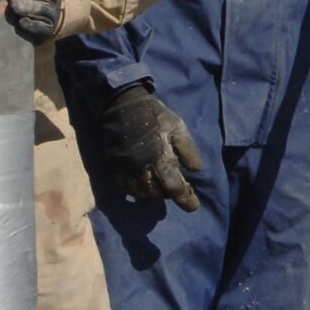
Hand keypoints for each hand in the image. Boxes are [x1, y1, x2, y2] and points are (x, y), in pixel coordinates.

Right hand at [98, 82, 202, 211]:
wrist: (123, 105)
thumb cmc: (154, 116)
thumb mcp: (178, 128)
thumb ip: (188, 150)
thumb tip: (195, 171)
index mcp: (160, 159)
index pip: (174, 188)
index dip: (185, 200)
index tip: (193, 205)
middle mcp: (142, 169)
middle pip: (157, 193)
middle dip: (169, 193)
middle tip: (176, 187)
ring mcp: (126, 169)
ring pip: (140, 193)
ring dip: (153, 193)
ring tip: (160, 186)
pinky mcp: (114, 166)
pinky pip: (124, 187)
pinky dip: (135, 190)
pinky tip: (142, 184)